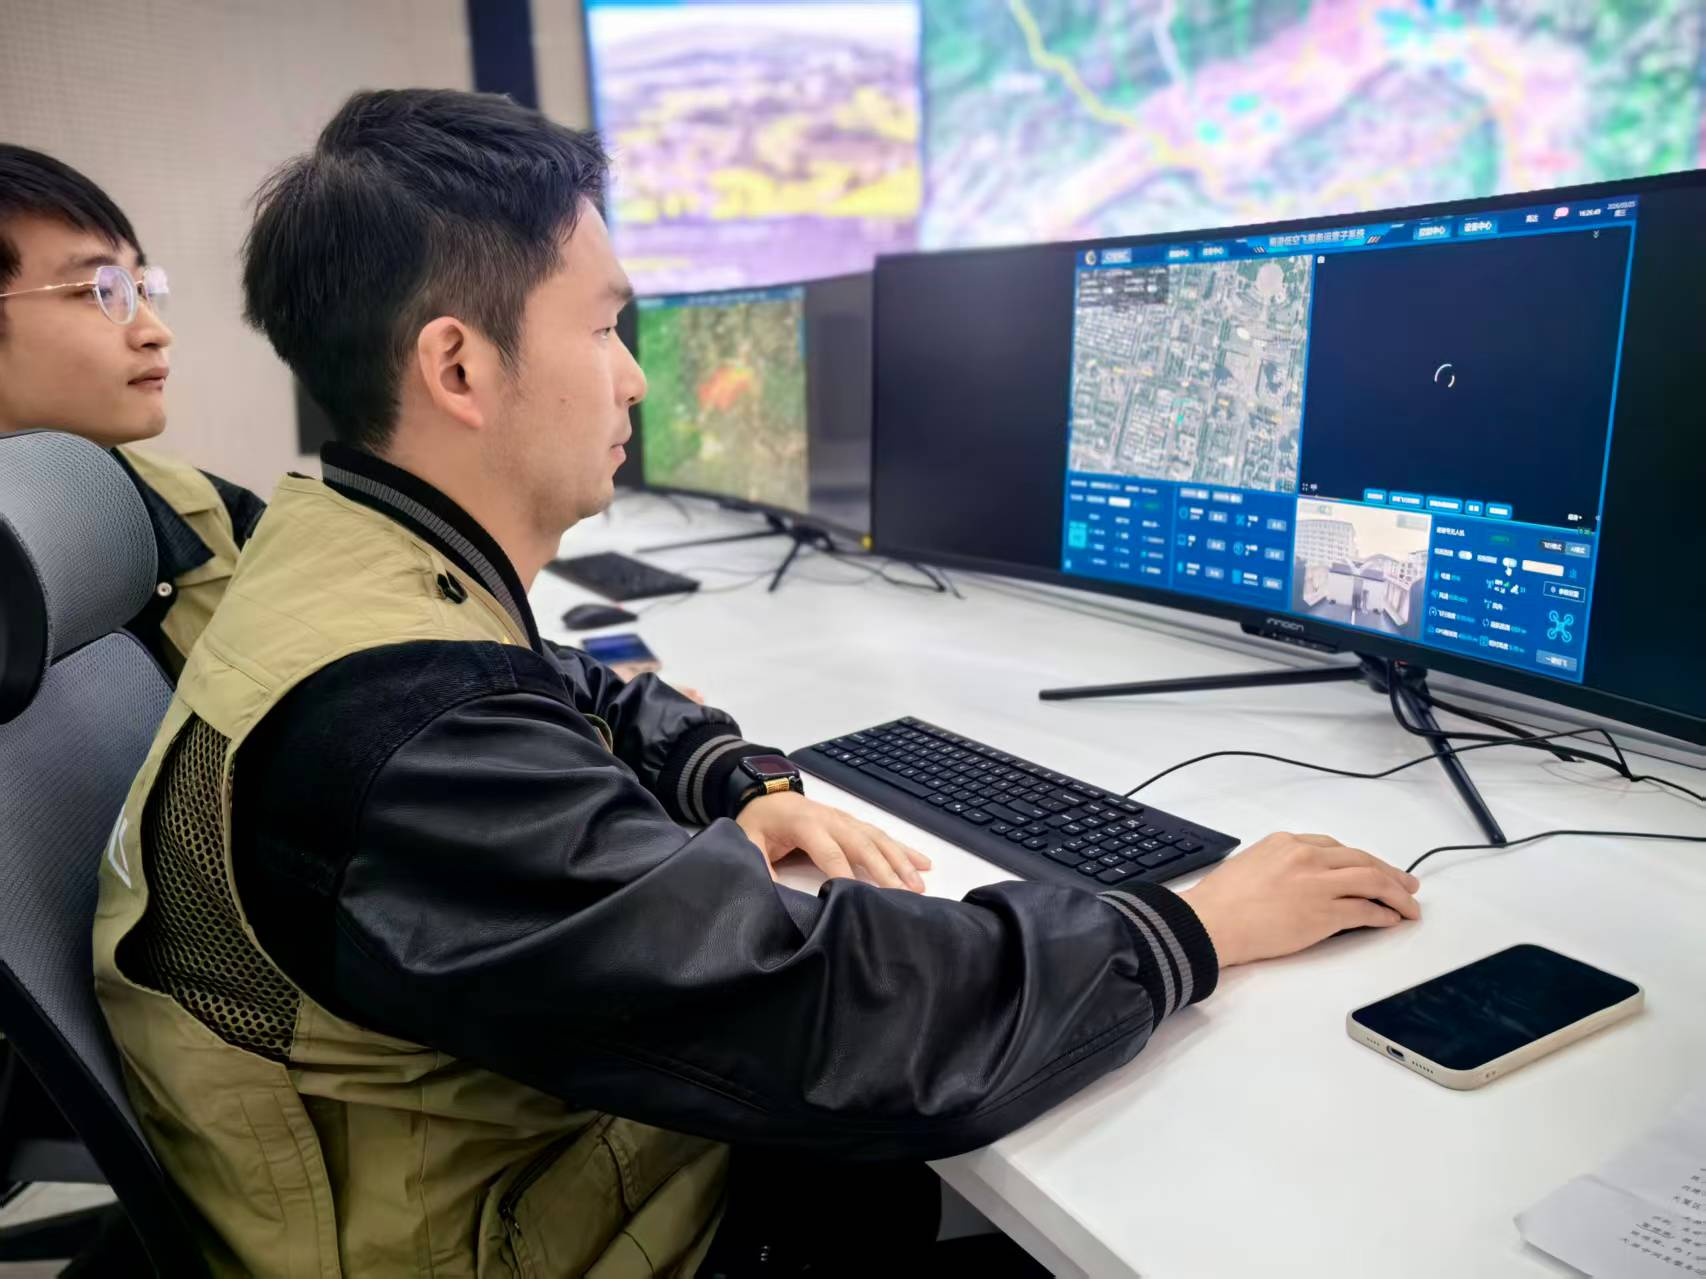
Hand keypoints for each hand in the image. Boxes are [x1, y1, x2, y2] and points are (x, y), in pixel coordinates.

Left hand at [736, 792, 931, 891]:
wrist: (766, 794)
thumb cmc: (759, 822)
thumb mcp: (748, 842)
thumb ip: (759, 868)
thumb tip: (770, 895)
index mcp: (805, 823)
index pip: (829, 851)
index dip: (843, 875)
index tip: (859, 898)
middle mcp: (832, 819)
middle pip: (863, 845)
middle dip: (884, 871)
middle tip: (903, 895)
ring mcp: (845, 819)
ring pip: (878, 840)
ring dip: (900, 862)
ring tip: (918, 885)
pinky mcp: (853, 822)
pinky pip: (882, 836)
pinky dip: (904, 850)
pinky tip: (923, 863)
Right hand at [1178, 832, 1420, 967]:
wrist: (1210, 922)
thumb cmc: (1220, 901)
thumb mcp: (1251, 865)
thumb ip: (1280, 866)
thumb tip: (1299, 882)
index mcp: (1287, 843)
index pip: (1336, 848)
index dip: (1360, 861)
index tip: (1371, 869)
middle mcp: (1307, 857)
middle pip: (1362, 860)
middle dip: (1390, 873)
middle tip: (1407, 884)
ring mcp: (1318, 884)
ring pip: (1373, 881)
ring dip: (1397, 894)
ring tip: (1409, 906)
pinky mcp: (1325, 913)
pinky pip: (1366, 911)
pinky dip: (1384, 915)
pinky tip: (1391, 919)